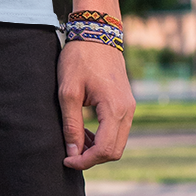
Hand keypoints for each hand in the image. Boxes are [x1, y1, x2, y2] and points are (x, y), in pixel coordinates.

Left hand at [58, 39, 135, 168]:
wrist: (97, 33)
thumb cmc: (79, 59)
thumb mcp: (68, 92)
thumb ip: (71, 125)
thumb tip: (72, 153)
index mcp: (115, 109)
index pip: (105, 150)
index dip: (84, 161)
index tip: (66, 160)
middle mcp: (128, 111)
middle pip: (114, 151)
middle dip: (92, 158)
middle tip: (69, 154)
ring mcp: (130, 107)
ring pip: (117, 143)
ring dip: (97, 149)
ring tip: (75, 141)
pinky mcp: (126, 104)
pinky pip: (118, 131)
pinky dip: (103, 138)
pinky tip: (85, 132)